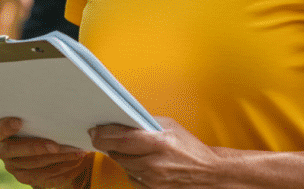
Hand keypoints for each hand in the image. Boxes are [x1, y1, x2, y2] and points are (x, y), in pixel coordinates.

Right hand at [0, 117, 90, 187]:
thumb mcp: (34, 116)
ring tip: (76, 152)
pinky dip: (63, 170)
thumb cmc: (39, 123)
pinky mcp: (27, 178)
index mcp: (2, 134)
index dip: (7, 127)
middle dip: (38, 148)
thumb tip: (55, 102)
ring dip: (58, 159)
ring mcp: (14, 167)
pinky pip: (45, 178)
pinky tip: (76, 161)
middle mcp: (5, 151)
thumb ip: (37, 112)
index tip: (19, 121)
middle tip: (56, 146)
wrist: (42, 144)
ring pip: (35, 166)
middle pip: (18, 152)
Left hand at [91, 118, 224, 187]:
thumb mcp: (171, 127)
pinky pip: (131, 179)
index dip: (104, 135)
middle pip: (118, 154)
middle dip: (110, 145)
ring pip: (123, 166)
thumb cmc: (191, 149)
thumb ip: (147, 124)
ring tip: (129, 149)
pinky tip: (141, 163)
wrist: (208, 174)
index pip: (121, 138)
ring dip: (122, 157)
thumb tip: (124, 121)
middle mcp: (153, 164)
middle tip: (104, 137)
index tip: (95, 131)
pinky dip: (132, 170)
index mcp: (159, 143)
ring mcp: (152, 181)